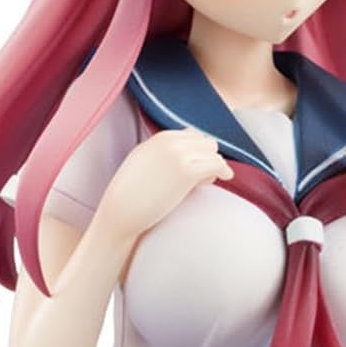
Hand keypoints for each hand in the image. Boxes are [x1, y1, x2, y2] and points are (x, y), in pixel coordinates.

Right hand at [104, 126, 233, 240]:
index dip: (198, 152)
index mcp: (159, 138)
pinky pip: (217, 164)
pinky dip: (223, 171)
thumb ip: (163, 154)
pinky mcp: (186, 172)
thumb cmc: (130, 196)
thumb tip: (187, 155)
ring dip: (214, 166)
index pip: (192, 135)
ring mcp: (178, 155)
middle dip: (208, 158)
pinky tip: (224, 179)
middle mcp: (169, 142)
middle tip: (203, 178)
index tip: (197, 168)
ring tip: (205, 182)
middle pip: (206, 142)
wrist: (121, 211)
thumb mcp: (144, 163)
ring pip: (214, 152)